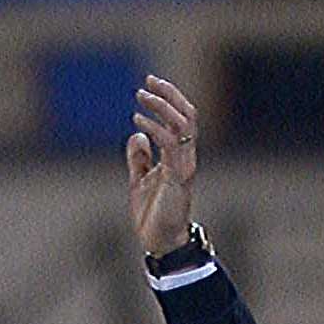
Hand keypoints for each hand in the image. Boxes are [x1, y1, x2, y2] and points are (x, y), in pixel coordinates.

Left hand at [127, 74, 197, 256]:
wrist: (159, 243)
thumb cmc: (152, 216)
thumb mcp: (139, 181)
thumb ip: (139, 159)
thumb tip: (136, 136)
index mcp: (178, 157)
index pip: (181, 118)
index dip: (168, 98)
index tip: (149, 84)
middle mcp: (185, 157)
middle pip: (187, 114)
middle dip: (169, 94)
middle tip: (148, 81)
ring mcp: (184, 166)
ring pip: (183, 124)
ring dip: (163, 106)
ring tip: (141, 96)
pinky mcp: (178, 177)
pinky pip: (170, 144)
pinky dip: (154, 129)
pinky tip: (138, 122)